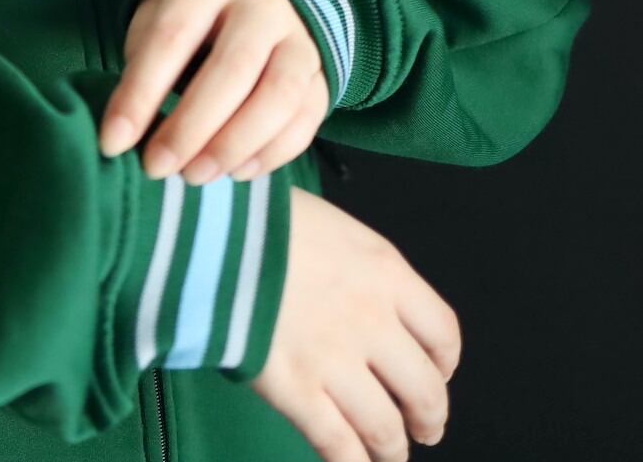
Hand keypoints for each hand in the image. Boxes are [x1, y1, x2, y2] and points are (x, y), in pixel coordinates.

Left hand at [98, 0, 329, 181]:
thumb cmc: (196, 13)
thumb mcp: (160, 12)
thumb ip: (143, 58)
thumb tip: (128, 125)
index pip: (171, 37)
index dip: (139, 94)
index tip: (112, 141)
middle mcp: (263, 4)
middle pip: (231, 70)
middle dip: (189, 128)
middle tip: (157, 168)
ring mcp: (301, 39)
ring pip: (278, 97)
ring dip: (233, 146)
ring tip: (195, 176)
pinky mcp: (322, 74)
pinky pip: (307, 119)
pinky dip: (272, 155)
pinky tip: (235, 172)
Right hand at [254, 187, 459, 459]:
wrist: (211, 232)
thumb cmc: (260, 217)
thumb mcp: (326, 225)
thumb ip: (355, 266)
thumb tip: (358, 295)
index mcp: (386, 273)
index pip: (442, 332)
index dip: (444, 362)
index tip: (437, 373)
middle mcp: (374, 322)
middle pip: (425, 389)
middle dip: (428, 417)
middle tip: (423, 429)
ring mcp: (336, 361)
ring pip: (385, 427)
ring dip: (392, 449)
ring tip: (389, 455)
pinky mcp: (297, 391)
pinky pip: (338, 444)